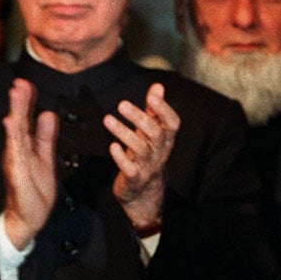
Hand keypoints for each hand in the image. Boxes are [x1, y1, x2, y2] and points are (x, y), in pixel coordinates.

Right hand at [0, 78, 57, 248]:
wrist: (28, 218)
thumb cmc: (34, 191)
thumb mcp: (45, 158)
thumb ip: (46, 137)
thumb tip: (48, 114)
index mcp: (25, 147)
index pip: (26, 120)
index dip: (27, 102)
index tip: (26, 84)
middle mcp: (17, 152)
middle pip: (19, 123)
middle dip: (20, 102)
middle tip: (20, 83)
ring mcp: (16, 162)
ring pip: (15, 134)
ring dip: (16, 114)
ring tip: (16, 96)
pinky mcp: (17, 173)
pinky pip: (16, 153)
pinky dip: (14, 138)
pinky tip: (12, 124)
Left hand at [106, 83, 179, 232]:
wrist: (143, 193)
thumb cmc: (146, 156)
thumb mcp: (151, 133)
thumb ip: (154, 110)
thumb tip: (158, 86)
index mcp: (165, 139)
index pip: (172, 123)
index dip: (164, 110)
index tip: (152, 96)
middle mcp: (159, 152)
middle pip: (154, 133)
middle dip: (139, 117)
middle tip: (122, 104)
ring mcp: (148, 166)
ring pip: (140, 148)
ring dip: (123, 132)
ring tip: (108, 120)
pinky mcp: (135, 178)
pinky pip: (130, 168)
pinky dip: (121, 157)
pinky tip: (112, 146)